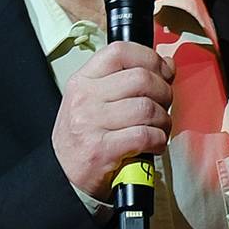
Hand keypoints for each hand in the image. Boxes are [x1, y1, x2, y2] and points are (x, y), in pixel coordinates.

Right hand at [52, 41, 173, 199]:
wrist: (62, 177)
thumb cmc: (85, 137)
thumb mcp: (98, 100)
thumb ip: (129, 79)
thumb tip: (166, 64)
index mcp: (83, 81)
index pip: (120, 51)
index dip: (150, 58)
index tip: (163, 71)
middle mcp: (85, 98)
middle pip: (141, 78)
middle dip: (164, 92)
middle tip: (163, 105)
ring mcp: (91, 124)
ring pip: (147, 108)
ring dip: (163, 120)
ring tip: (158, 129)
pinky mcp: (101, 150)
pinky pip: (145, 135)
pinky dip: (158, 140)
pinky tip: (153, 144)